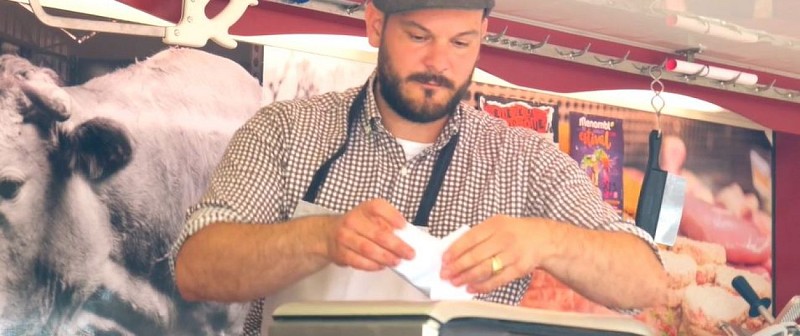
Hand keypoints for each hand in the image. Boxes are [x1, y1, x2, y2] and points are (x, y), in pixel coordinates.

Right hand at [325, 199, 414, 271]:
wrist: (329, 234)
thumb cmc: (358, 226)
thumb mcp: (371, 218)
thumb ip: (387, 224)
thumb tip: (406, 237)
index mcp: (365, 208)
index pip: (378, 208)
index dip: (392, 216)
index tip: (404, 226)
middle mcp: (353, 220)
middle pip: (377, 233)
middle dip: (396, 245)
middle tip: (409, 253)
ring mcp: (345, 236)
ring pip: (367, 249)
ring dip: (385, 257)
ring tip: (397, 261)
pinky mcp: (341, 252)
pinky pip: (358, 261)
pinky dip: (372, 265)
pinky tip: (382, 266)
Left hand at [440, 215, 558, 293]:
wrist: (542, 238)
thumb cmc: (514, 232)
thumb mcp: (497, 224)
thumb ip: (478, 235)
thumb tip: (455, 251)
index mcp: (495, 225)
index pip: (470, 238)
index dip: (455, 250)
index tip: (444, 259)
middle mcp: (504, 239)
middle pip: (475, 255)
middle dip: (457, 266)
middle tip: (445, 273)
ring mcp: (512, 254)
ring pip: (485, 269)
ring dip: (467, 277)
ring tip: (455, 281)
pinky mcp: (518, 269)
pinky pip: (497, 280)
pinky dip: (482, 286)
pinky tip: (471, 288)